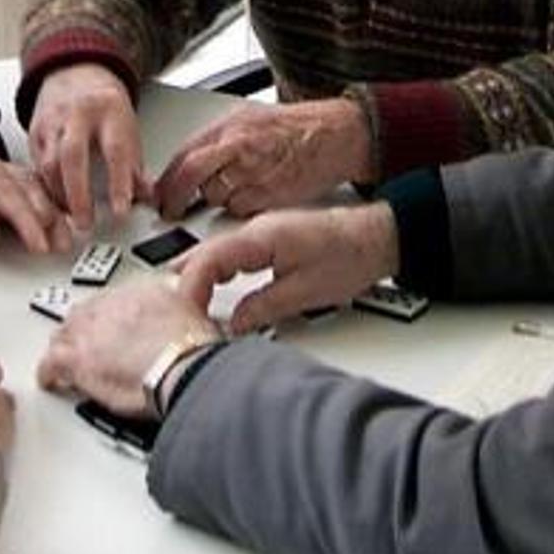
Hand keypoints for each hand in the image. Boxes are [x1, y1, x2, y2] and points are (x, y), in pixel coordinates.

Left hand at [0, 148, 71, 253]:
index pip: (11, 198)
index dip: (27, 223)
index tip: (37, 245)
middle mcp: (12, 174)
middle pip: (37, 197)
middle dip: (50, 224)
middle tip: (58, 248)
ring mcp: (27, 179)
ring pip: (49, 198)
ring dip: (59, 221)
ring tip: (65, 244)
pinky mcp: (36, 187)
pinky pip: (53, 199)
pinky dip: (62, 215)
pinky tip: (67, 232)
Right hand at [28, 64, 148, 230]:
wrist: (75, 75)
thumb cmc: (105, 107)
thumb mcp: (127, 128)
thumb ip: (136, 165)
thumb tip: (147, 197)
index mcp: (110, 110)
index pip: (115, 150)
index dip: (119, 183)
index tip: (121, 210)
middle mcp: (79, 113)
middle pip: (73, 156)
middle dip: (79, 194)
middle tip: (85, 224)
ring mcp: (53, 121)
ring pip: (50, 164)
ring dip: (60, 196)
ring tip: (71, 219)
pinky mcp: (35, 132)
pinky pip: (37, 166)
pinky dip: (47, 189)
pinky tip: (56, 205)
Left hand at [37, 280, 221, 416]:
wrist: (185, 366)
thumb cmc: (196, 348)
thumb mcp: (200, 312)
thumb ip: (189, 305)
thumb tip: (194, 309)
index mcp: (141, 291)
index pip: (114, 301)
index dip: (110, 318)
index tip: (113, 328)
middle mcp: (111, 306)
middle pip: (85, 315)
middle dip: (83, 330)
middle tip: (86, 345)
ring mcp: (91, 332)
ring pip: (64, 335)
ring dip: (64, 347)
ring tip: (64, 361)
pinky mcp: (79, 360)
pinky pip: (51, 363)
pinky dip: (48, 372)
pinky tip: (50, 380)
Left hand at [155, 98, 373, 218]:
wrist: (337, 134)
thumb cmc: (297, 127)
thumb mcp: (250, 118)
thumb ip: (218, 140)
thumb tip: (188, 161)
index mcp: (230, 125)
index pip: (184, 155)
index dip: (166, 180)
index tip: (159, 194)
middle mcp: (238, 146)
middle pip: (191, 176)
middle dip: (175, 198)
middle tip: (171, 211)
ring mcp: (253, 171)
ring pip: (215, 196)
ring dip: (215, 201)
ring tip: (233, 189)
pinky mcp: (269, 194)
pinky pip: (240, 210)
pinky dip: (240, 209)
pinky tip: (253, 196)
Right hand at [174, 203, 399, 331]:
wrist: (379, 237)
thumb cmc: (352, 255)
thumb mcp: (307, 292)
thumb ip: (264, 308)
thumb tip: (234, 323)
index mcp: (261, 237)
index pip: (208, 260)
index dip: (190, 288)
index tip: (185, 312)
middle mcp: (256, 229)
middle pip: (203, 253)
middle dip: (184, 283)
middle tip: (174, 311)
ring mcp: (259, 231)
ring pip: (213, 252)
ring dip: (197, 277)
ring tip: (185, 304)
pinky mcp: (266, 239)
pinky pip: (228, 253)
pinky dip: (213, 272)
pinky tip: (210, 287)